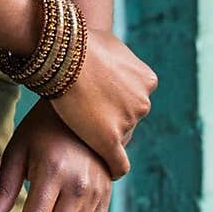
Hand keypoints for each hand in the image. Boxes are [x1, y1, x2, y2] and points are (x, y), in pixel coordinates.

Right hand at [48, 28, 157, 177]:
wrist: (65, 51)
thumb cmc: (82, 41)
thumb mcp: (112, 43)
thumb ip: (121, 59)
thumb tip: (116, 60)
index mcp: (147, 80)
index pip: (136, 98)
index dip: (116, 99)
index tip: (100, 99)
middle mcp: (143, 102)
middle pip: (129, 118)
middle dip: (111, 116)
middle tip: (87, 111)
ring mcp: (128, 121)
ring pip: (119, 136)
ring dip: (104, 132)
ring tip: (79, 125)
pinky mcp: (110, 139)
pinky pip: (118, 163)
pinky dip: (114, 167)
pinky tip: (105, 170)